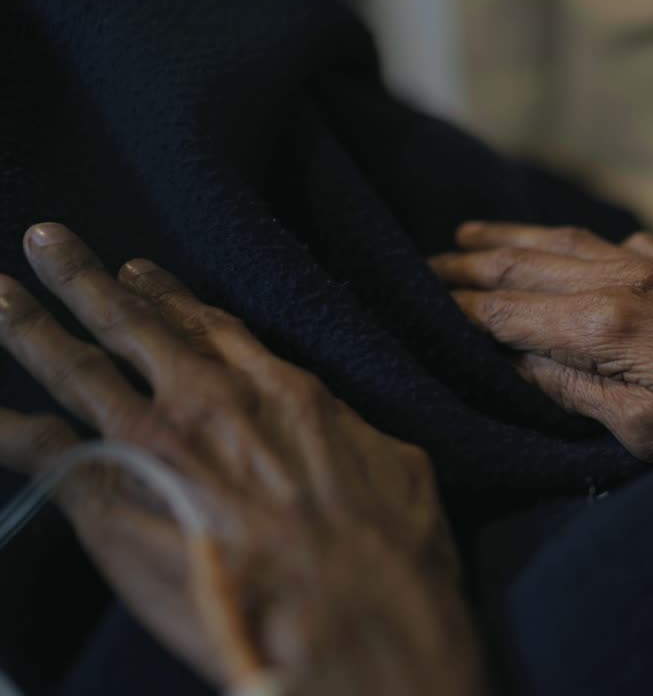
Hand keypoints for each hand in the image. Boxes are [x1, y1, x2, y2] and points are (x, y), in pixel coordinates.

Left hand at [0, 224, 483, 694]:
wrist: (350, 625)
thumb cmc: (391, 558)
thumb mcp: (400, 471)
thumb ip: (354, 438)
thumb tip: (345, 434)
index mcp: (282, 392)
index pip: (211, 328)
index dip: (170, 296)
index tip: (140, 271)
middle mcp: (209, 403)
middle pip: (134, 325)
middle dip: (87, 281)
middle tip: (49, 240)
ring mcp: (155, 447)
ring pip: (77, 368)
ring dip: (31, 326)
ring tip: (0, 295)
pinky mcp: (113, 503)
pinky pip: (42, 452)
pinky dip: (8, 428)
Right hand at [430, 223, 652, 460]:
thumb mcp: (650, 432)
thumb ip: (573, 389)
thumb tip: (515, 360)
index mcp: (605, 324)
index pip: (507, 309)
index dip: (458, 306)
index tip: (418, 298)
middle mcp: (627, 280)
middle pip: (530, 263)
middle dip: (473, 263)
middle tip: (427, 261)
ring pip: (571, 242)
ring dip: (518, 239)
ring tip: (474, 235)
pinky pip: (621, 243)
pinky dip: (580, 241)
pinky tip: (575, 244)